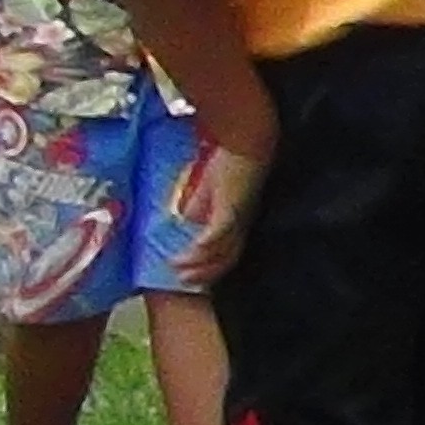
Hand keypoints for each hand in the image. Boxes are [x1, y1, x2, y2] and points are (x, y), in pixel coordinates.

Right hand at [173, 142, 268, 284]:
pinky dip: (204, 245)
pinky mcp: (231, 207)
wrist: (245, 142)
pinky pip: (218, 232)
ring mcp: (237, 216)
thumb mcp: (209, 189)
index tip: (190, 276)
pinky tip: (189, 253)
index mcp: (238, 221)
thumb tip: (187, 219)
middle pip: (226, 256)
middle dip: (204, 272)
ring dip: (199, 263)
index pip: (227, 252)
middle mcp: (241, 222)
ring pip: (221, 249)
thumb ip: (200, 204)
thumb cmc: (229, 162)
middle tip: (182, 282)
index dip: (210, 267)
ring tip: (178, 271)